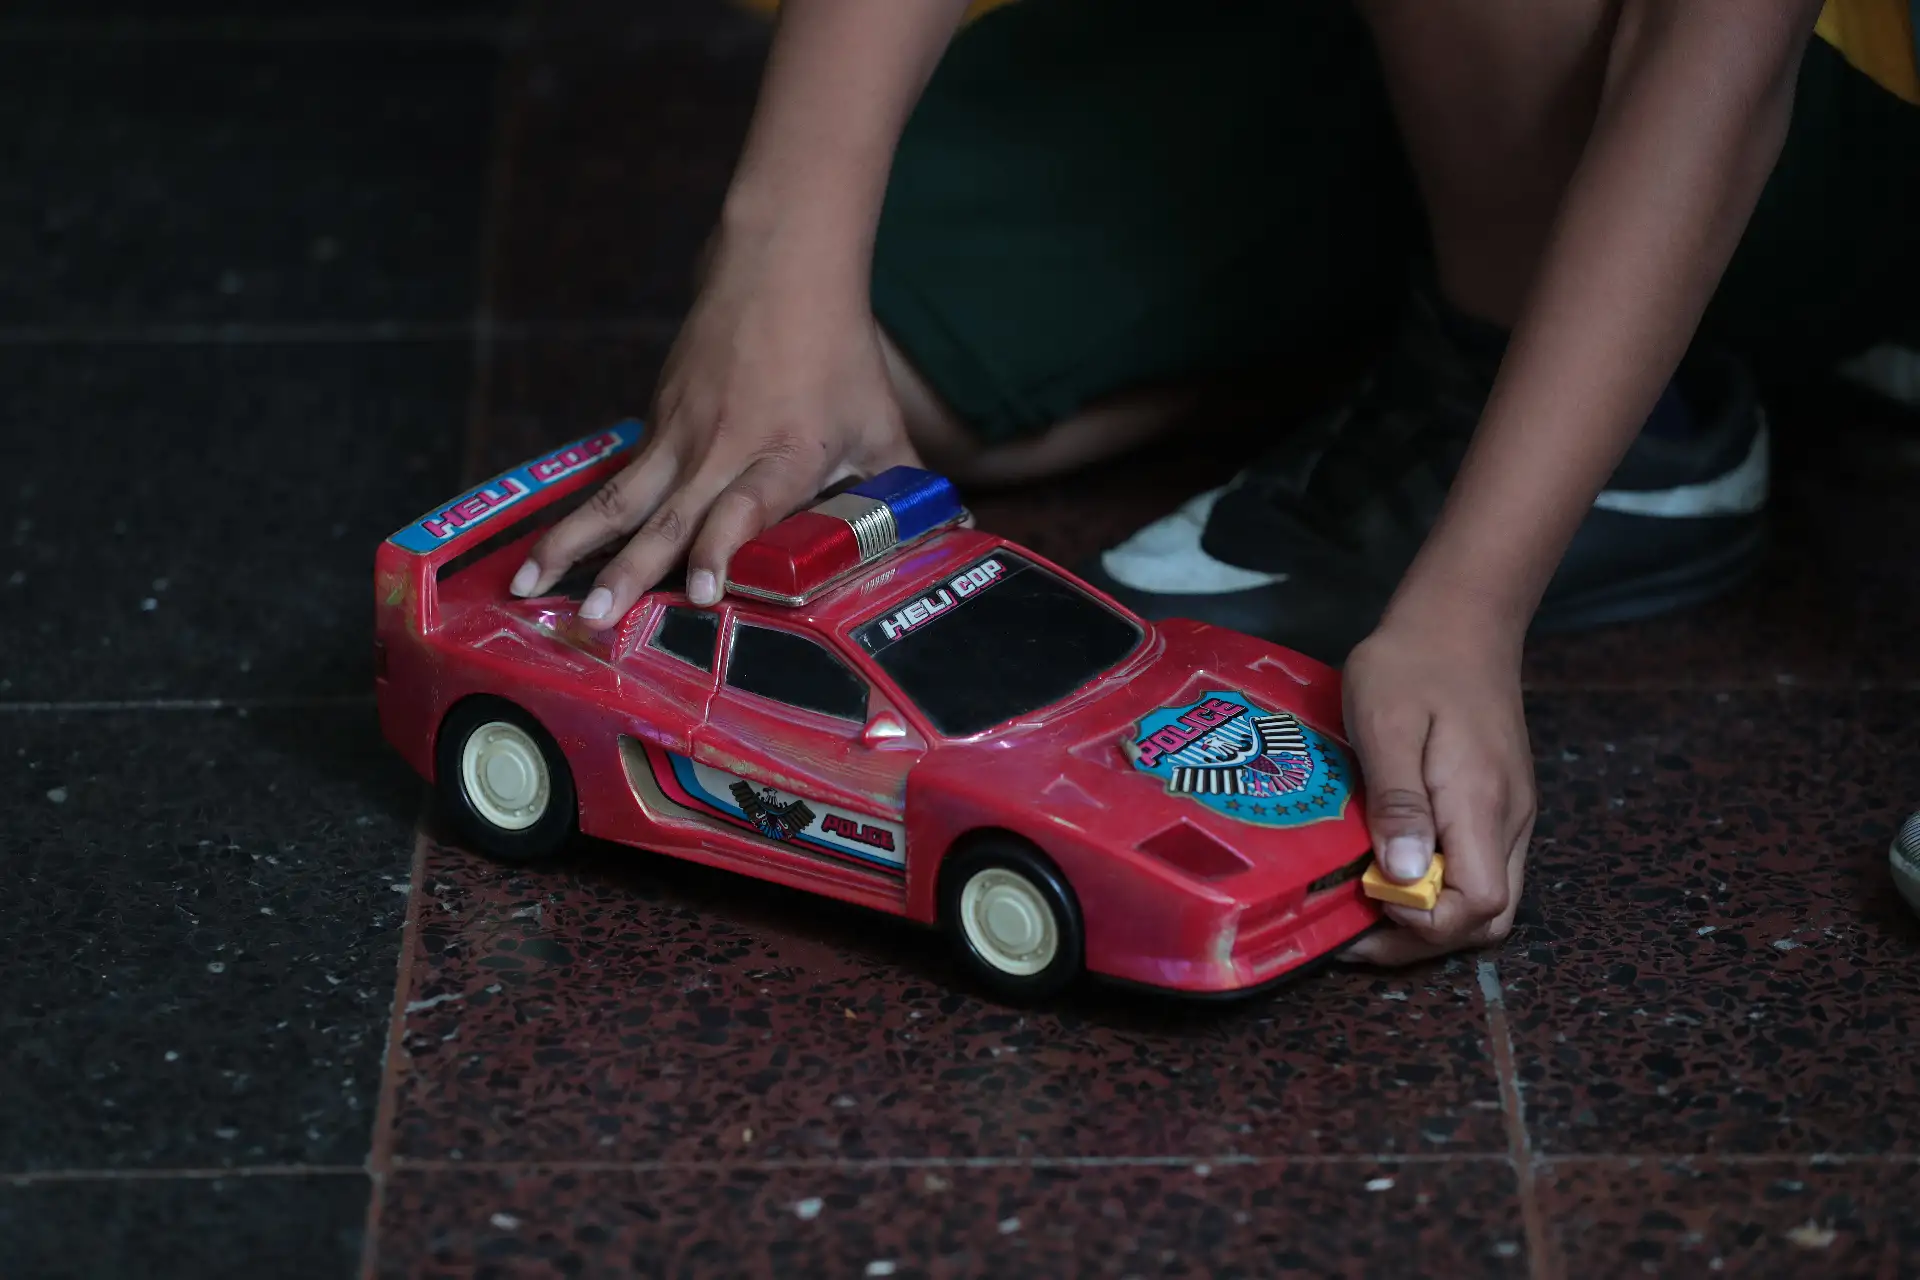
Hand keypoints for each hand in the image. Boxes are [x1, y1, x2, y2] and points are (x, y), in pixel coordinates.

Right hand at [511, 224, 918, 625]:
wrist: (781, 264)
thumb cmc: (839, 354)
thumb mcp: (881, 426)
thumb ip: (904, 487)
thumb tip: (957, 530)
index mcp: (783, 454)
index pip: (745, 509)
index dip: (722, 551)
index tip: (703, 595)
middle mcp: (723, 448)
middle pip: (666, 518)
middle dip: (625, 573)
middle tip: (593, 619)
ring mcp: (680, 431)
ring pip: (619, 497)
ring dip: (572, 544)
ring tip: (527, 586)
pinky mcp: (657, 416)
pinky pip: (618, 475)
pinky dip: (581, 513)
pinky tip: (547, 549)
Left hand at [1338, 610, 1535, 965]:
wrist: (1462, 618)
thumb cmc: (1412, 662)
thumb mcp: (1386, 722)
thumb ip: (1398, 800)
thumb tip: (1406, 875)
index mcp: (1482, 804)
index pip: (1477, 905)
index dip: (1422, 923)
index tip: (1368, 900)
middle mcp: (1510, 819)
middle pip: (1488, 918)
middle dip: (1423, 938)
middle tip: (1358, 927)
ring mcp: (1512, 814)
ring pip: (1490, 900)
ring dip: (1432, 917)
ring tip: (1369, 905)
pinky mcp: (1501, 804)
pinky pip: (1483, 868)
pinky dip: (1442, 888)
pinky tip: (1395, 869)